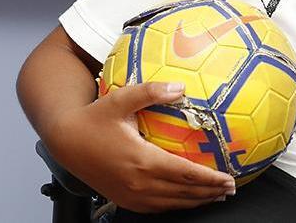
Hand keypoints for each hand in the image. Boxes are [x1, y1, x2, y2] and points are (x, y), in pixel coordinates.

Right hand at [44, 82, 236, 212]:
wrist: (65, 141)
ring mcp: (130, 195)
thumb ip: (151, 91)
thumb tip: (181, 87)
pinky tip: (187, 199)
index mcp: (142, 160)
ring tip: (215, 195)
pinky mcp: (123, 199)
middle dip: (210, 192)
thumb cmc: (93, 119)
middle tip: (230, 188)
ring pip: (172, 204)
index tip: (229, 178)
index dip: (210, 179)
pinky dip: (176, 205)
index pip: (186, 175)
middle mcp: (138, 183)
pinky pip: (157, 208)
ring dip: (196, 201)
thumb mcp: (121, 99)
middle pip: (183, 193)